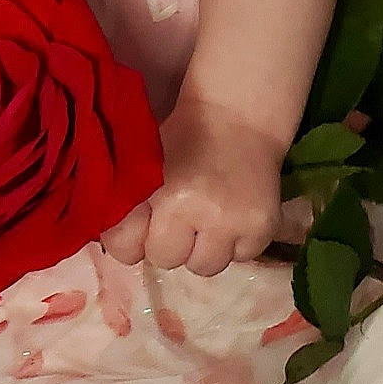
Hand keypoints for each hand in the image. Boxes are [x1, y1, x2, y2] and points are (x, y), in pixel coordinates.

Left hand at [99, 95, 284, 278]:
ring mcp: (232, 222)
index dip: (131, 239)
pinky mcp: (263, 228)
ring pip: (204, 267)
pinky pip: (241, 258)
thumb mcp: (144, 162)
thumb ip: (127, 205)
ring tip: (207, 220)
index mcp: (156, 190)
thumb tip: (119, 248)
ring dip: (203, 249)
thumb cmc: (182, 138)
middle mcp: (194, 209)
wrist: (238, 117)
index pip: (125, 247)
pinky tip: (233, 216)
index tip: (142, 225)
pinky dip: (235, 244)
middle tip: (178, 218)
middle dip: (169, 243)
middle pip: (166, 260)